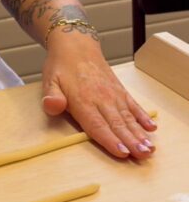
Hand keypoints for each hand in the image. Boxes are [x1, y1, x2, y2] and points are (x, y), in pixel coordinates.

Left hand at [41, 33, 156, 158]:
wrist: (76, 45)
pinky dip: (143, 116)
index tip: (122, 153)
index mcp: (82, 100)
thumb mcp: (49, 81)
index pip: (97, 124)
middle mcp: (101, 98)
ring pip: (128, 117)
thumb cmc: (61, 67)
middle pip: (117, 124)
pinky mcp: (119, 89)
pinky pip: (133, 105)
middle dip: (131, 141)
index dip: (109, 140)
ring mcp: (113, 94)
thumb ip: (52, 96)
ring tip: (149, 148)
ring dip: (139, 133)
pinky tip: (151, 127)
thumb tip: (52, 106)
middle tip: (143, 156)